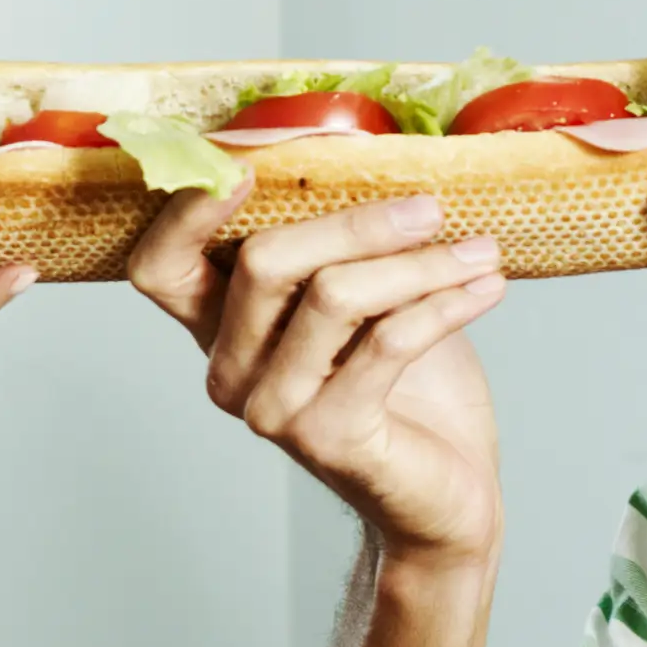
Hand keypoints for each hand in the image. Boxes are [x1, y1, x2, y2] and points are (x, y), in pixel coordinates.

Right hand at [129, 185, 505, 564]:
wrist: (443, 495)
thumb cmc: (404, 387)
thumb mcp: (366, 299)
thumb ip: (343, 244)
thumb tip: (377, 151)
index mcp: (219, 328)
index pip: (160, 267)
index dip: (187, 213)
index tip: (247, 167)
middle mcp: (231, 371)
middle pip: (265, 263)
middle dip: (355, 223)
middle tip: (430, 208)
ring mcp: (273, 408)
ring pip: (335, 297)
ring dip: (420, 264)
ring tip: (480, 251)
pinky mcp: (329, 436)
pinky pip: (388, 341)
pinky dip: (445, 304)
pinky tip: (486, 288)